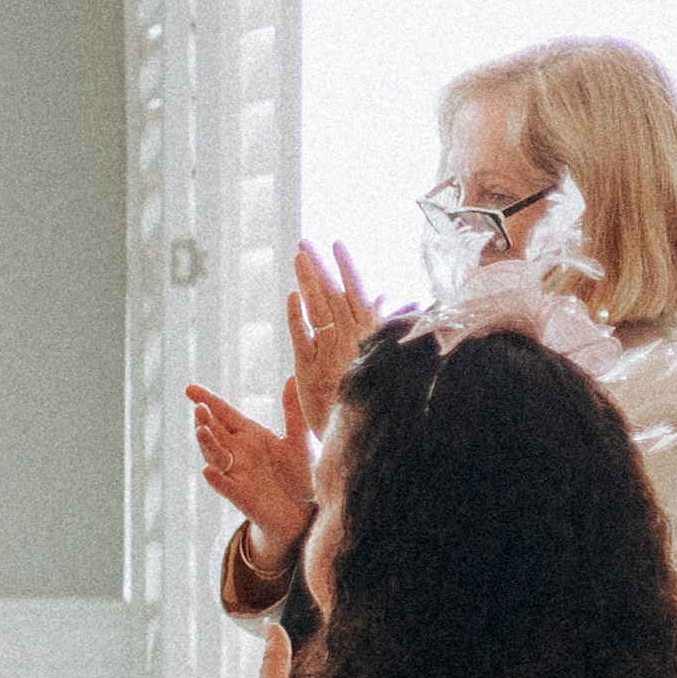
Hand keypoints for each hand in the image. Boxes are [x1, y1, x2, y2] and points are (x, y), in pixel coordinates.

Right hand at [186, 384, 313, 549]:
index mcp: (249, 435)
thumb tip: (293, 377)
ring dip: (206, 444)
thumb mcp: (300, 440)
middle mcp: (238, 453)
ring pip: (215, 456)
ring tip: (201, 430)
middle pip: (214, 433)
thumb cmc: (300, 476)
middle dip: (204, 420)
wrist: (305, 513)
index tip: (189, 389)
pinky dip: (216, 479)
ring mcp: (237, 474)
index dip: (207, 401)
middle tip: (199, 408)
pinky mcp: (243, 496)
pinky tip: (209, 470)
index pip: (224, 414)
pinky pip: (226, 486)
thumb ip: (293, 412)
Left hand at [287, 241, 379, 394]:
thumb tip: (385, 296)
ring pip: (319, 310)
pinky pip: (303, 337)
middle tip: (305, 242)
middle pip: (333, 296)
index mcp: (368, 335)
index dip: (346, 268)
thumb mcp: (379, 355)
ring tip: (298, 257)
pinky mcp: (310, 369)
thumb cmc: (370, 396)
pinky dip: (297, 315)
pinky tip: (291, 296)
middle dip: (320, 267)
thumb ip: (380, 323)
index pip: (356, 293)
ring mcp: (330, 353)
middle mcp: (350, 340)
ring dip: (308, 281)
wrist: (360, 435)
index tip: (336, 244)